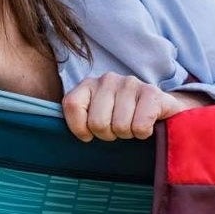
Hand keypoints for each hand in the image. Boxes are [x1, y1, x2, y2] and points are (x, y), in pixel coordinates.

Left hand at [61, 73, 208, 141]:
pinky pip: (139, 126)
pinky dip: (143, 133)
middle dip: (109, 135)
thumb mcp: (96, 116)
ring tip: (133, 125)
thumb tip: (51, 134)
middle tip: (118, 130)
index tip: (90, 135)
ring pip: (119, 126)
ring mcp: (131, 83)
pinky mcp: (153, 93)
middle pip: (97, 123)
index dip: (80, 129)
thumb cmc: (123, 118)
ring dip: (128, 134)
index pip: (71, 105)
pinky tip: (147, 124)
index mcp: (90, 84)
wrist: (163, 112)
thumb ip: (76, 119)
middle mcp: (109, 79)